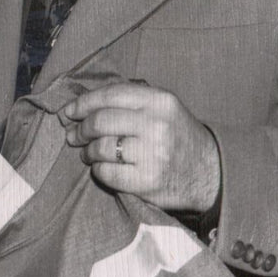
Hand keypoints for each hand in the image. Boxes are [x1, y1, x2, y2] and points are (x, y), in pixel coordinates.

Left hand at [59, 80, 219, 211]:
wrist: (209, 172)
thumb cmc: (176, 136)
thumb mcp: (162, 108)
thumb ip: (129, 101)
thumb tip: (81, 105)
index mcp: (159, 101)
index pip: (110, 95)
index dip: (83, 103)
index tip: (69, 112)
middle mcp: (156, 125)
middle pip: (100, 122)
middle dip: (80, 129)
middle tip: (73, 135)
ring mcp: (153, 155)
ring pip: (101, 148)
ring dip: (88, 152)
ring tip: (88, 153)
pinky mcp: (147, 181)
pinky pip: (107, 173)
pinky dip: (98, 170)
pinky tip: (102, 168)